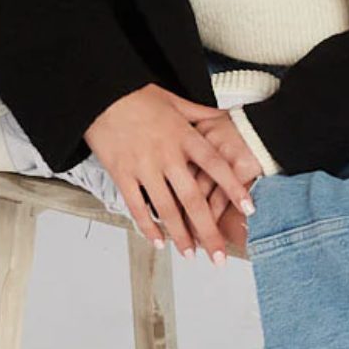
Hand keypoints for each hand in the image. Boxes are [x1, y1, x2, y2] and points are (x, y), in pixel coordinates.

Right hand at [83, 84, 257, 263]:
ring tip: (191, 254)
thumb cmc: (136, 94)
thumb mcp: (173, 99)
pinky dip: (148, 227)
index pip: (215, 165)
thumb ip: (199, 114)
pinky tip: (159, 241)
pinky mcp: (122, 174)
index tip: (248, 208)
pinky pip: (137, 206)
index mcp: (182, 135)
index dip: (233, 188)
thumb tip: (221, 117)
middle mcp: (166, 154)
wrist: (100, 94)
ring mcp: (143, 166)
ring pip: (166, 209)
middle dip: (208, 230)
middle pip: (193, 198)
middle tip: (220, 255)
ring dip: (181, 236)